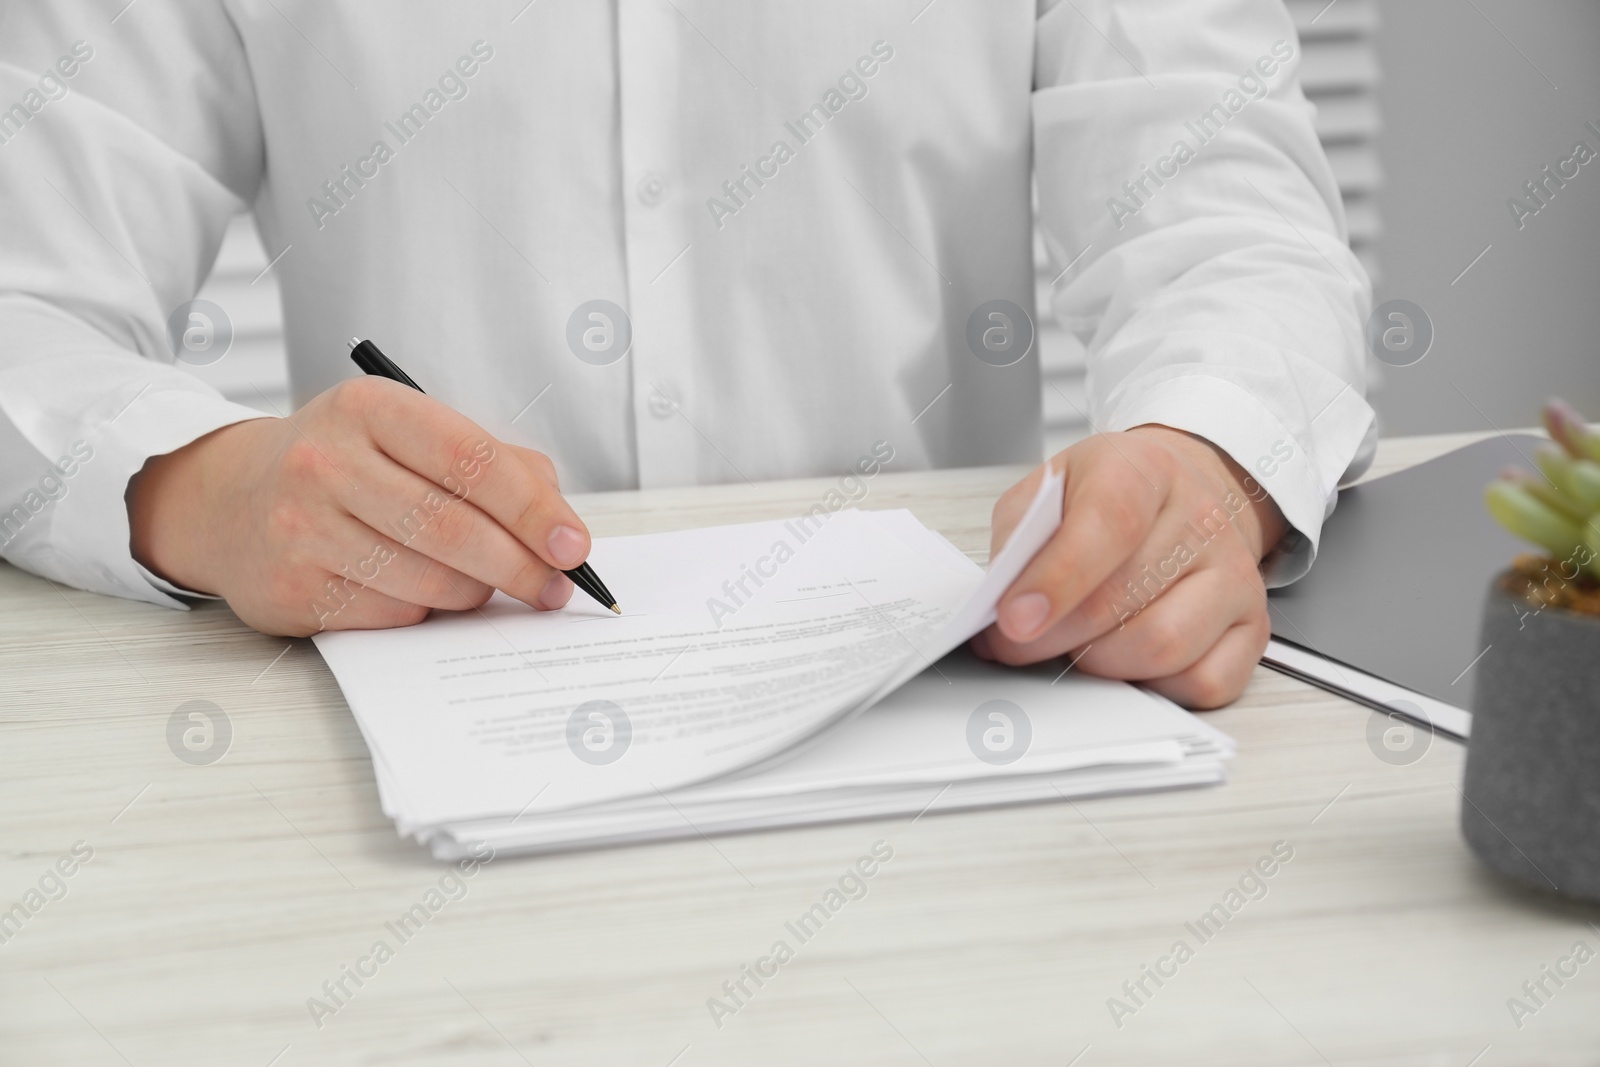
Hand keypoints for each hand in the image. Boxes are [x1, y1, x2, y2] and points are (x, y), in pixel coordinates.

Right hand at [127, 377, 589, 635]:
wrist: (230, 499)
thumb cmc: (346, 465)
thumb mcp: (412, 435)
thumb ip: (495, 465)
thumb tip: (558, 525)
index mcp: (371, 409)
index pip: (473, 460)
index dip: (534, 510)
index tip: (574, 545)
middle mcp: (327, 462)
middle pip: (454, 529)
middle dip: (520, 566)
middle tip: (554, 587)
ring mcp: (302, 528)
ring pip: (428, 582)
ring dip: (475, 593)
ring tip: (485, 585)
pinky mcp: (292, 590)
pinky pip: (393, 616)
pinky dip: (425, 612)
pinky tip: (421, 593)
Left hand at [974, 425, 1287, 708]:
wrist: (1184, 495)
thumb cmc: (1110, 498)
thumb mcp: (1050, 490)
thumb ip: (1019, 540)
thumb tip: (999, 607)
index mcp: (1144, 470)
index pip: (1109, 526)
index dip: (1057, 580)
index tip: (1014, 619)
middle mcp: (1201, 519)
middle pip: (1125, 601)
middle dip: (1055, 636)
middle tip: (1018, 642)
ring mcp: (1235, 576)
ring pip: (1162, 648)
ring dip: (1099, 663)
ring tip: (1075, 645)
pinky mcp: (1252, 628)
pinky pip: (1203, 682)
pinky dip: (1153, 686)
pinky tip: (1128, 659)